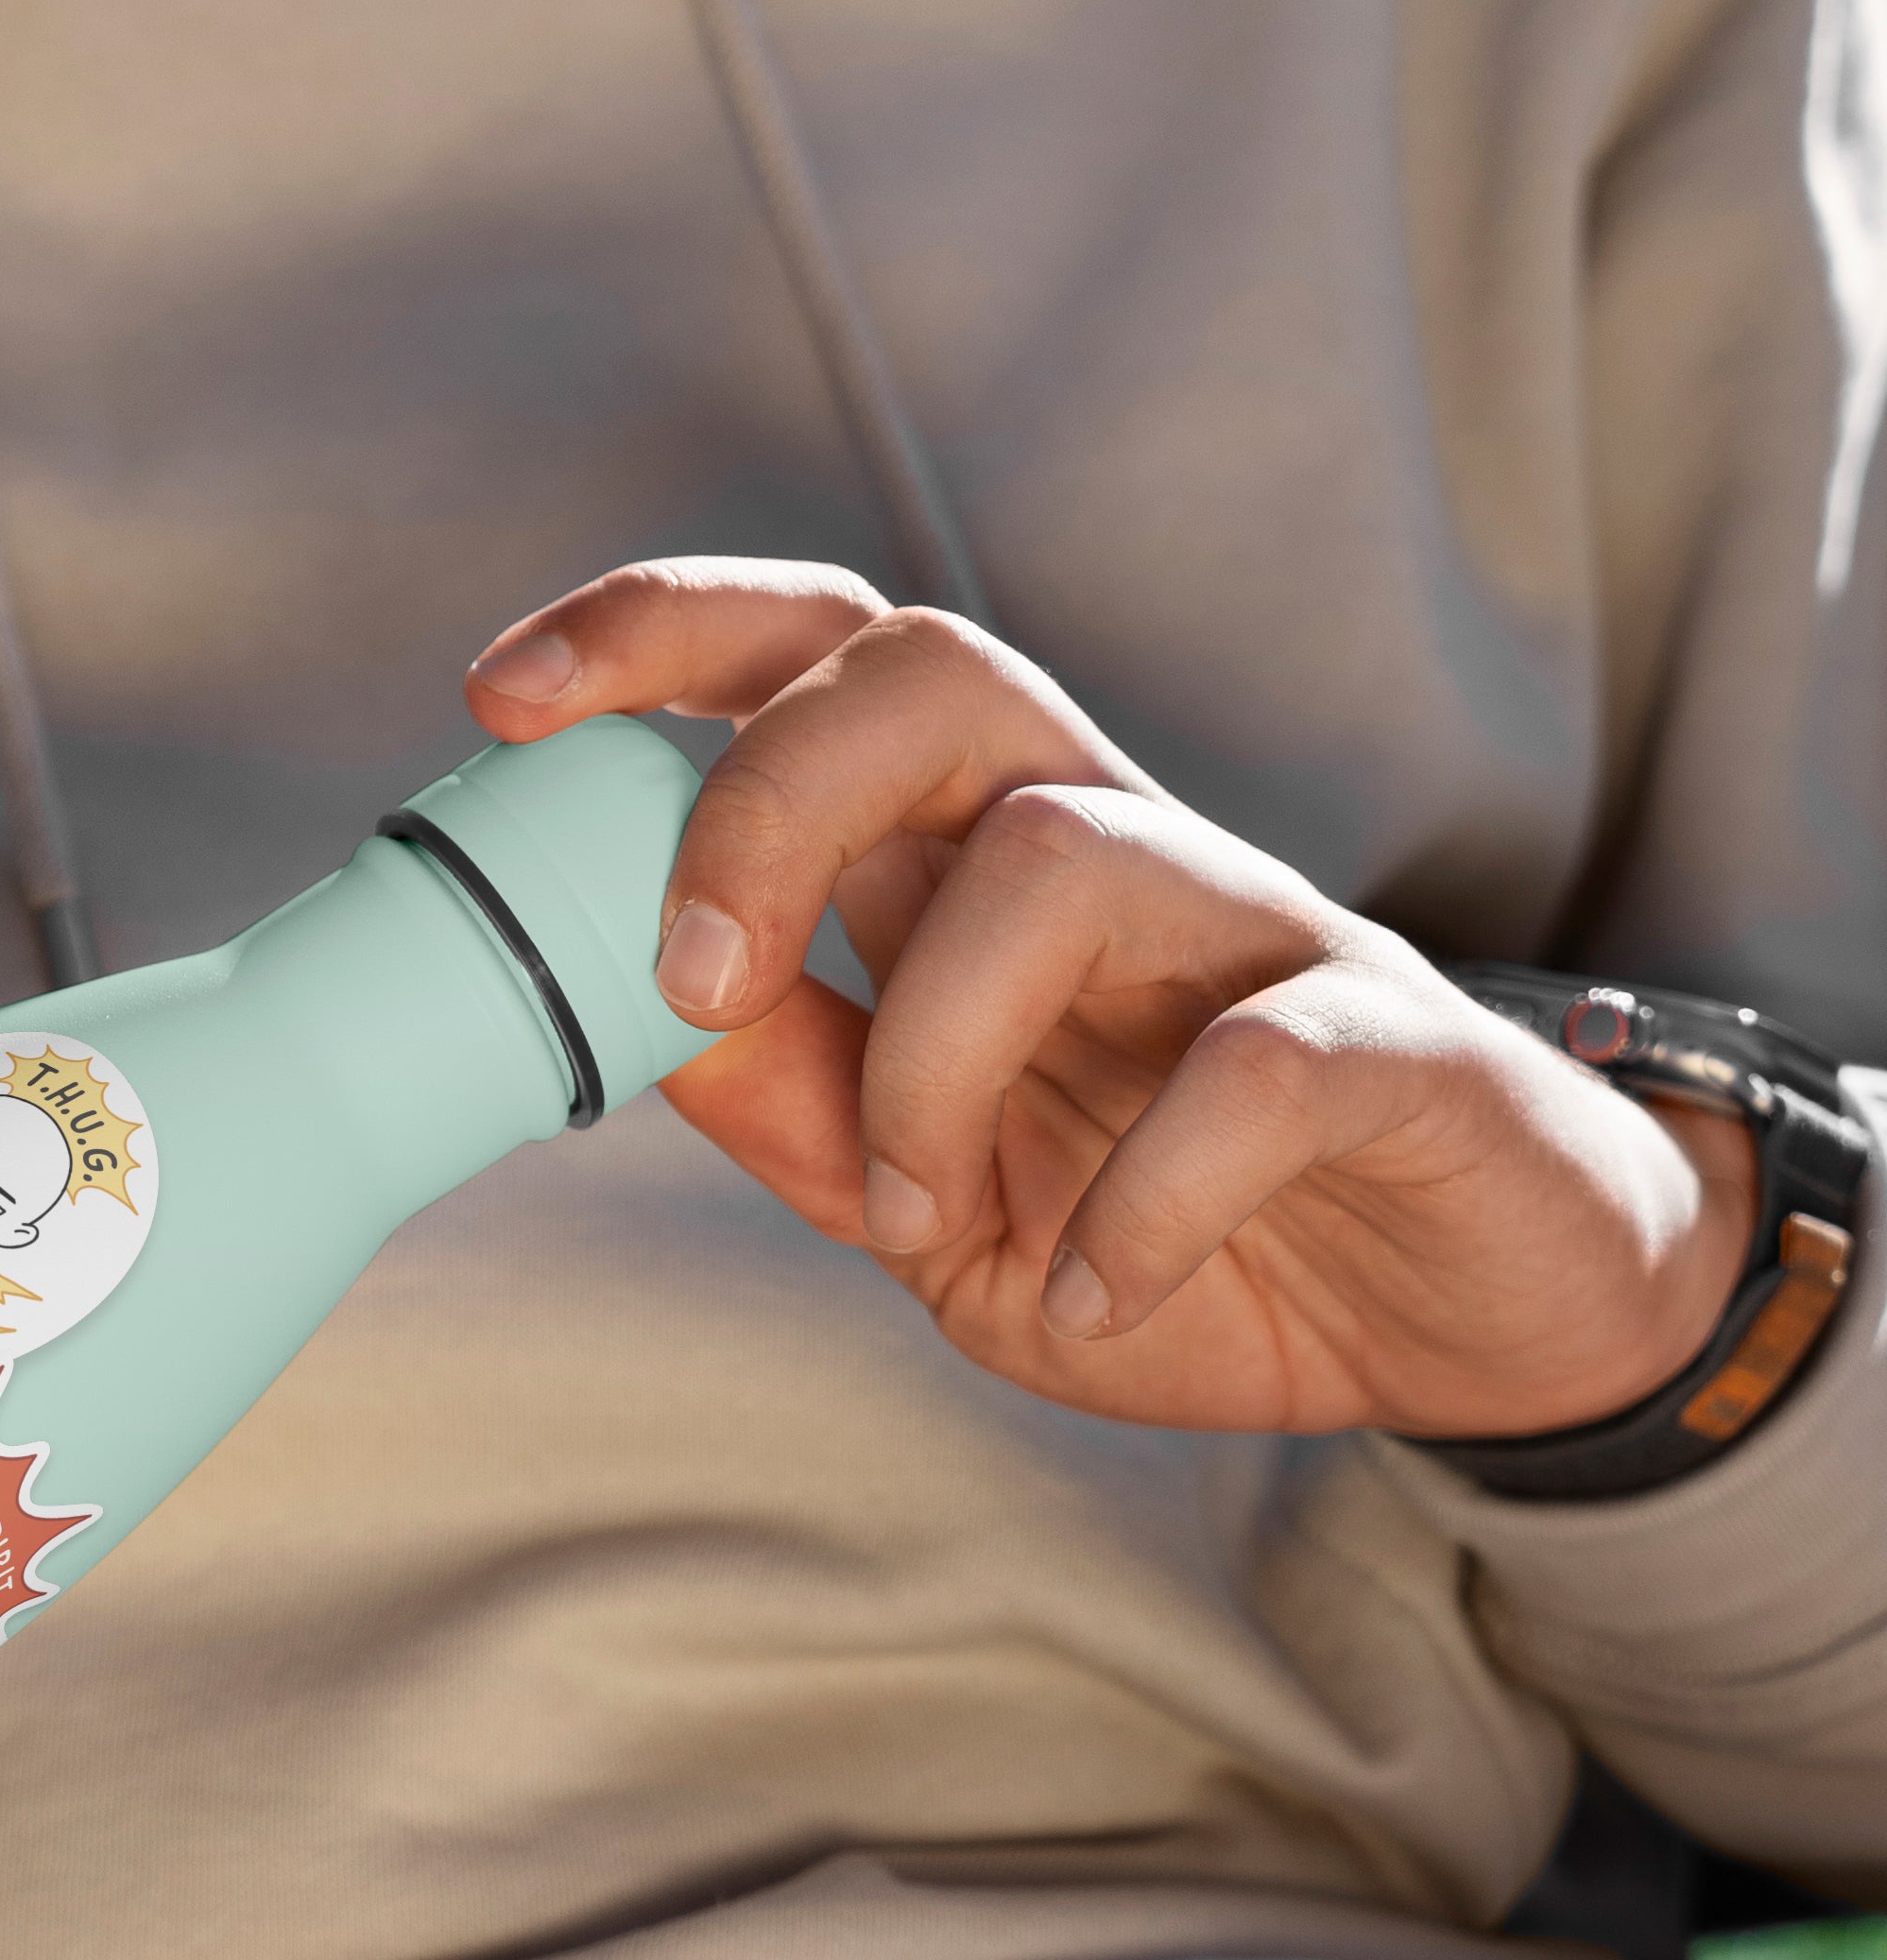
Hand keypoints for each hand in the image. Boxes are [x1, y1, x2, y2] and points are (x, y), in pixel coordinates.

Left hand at [463, 562, 1755, 1436]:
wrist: (1457, 1323)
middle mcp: (1112, 851)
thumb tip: (626, 1028)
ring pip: (1061, 855)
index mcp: (980, 865)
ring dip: (937, 1056)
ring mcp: (1258, 932)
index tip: (501, 698)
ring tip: (926, 1211)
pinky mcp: (1397, 1047)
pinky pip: (1258, 1066)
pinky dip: (1148, 1201)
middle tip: (694, 975)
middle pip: (934, 667)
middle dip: (764, 794)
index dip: (661, 636)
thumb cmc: (1183, 1233)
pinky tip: (1105, 1287)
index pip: (821, 657)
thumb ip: (798, 1105)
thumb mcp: (933, 1199)